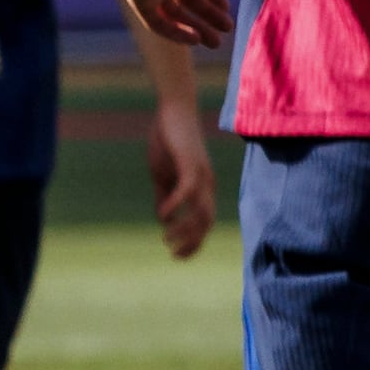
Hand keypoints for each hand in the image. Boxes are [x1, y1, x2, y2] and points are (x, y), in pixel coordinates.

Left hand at [118, 0, 233, 48]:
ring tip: (215, 42)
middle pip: (186, 1)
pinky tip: (194, 40)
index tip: (228, 9)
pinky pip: (157, 23)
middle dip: (206, 16)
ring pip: (173, 14)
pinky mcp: (138, 1)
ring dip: (194, 27)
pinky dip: (175, 32)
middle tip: (226, 31)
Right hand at [142, 96, 216, 259]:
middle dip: (192, 242)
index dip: (193, 243)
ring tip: (167, 239)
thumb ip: (164, 196)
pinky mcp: (191, 163)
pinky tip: (163, 215)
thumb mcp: (163, 175)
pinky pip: (188, 189)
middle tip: (173, 255)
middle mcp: (206, 184)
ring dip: (184, 228)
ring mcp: (201, 174)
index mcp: (201, 189)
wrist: (173, 112)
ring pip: (201, 211)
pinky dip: (176, 205)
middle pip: (206, 222)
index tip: (178, 257)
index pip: (203, 223)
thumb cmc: (168, 142)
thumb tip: (163, 219)